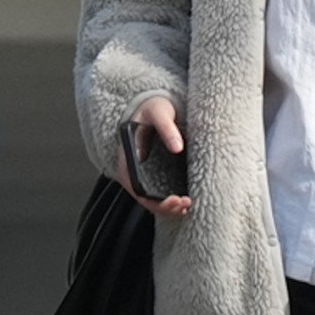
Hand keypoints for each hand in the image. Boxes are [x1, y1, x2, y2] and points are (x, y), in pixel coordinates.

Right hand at [118, 97, 191, 219]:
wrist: (154, 106)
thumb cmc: (151, 109)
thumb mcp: (157, 112)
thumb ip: (166, 127)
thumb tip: (177, 148)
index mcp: (126, 160)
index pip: (136, 188)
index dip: (154, 200)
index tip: (173, 199)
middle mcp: (133, 171)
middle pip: (145, 199)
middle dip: (165, 207)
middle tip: (185, 203)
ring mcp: (144, 174)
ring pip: (153, 199)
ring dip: (170, 207)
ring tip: (187, 205)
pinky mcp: (156, 174)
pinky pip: (161, 192)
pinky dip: (172, 201)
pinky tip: (186, 201)